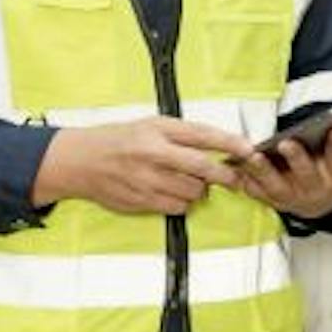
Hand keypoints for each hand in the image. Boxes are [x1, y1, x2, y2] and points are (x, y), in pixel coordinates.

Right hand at [31, 117, 254, 215]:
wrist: (81, 161)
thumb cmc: (119, 139)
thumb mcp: (150, 124)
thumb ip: (182, 134)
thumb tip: (217, 145)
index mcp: (158, 130)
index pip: (202, 136)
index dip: (230, 143)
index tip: (249, 148)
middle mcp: (153, 155)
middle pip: (202, 169)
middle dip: (226, 175)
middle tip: (236, 177)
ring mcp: (147, 181)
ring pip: (193, 191)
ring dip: (200, 189)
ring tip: (190, 181)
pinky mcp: (141, 202)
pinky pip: (177, 207)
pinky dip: (183, 202)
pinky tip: (173, 192)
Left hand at [237, 124, 331, 219]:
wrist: (320, 203)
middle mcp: (315, 189)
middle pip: (306, 175)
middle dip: (298, 159)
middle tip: (288, 143)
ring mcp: (291, 196)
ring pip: (276, 186)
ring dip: (263, 171)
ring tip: (253, 154)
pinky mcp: (270, 199)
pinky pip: (254, 192)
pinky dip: (243, 181)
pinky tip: (234, 167)